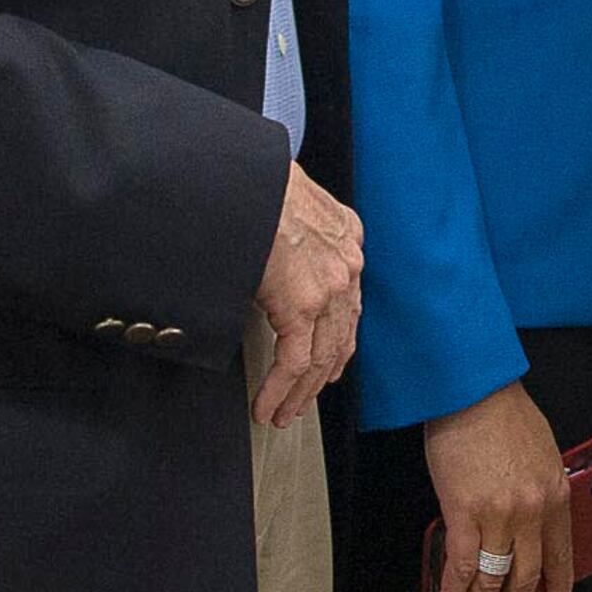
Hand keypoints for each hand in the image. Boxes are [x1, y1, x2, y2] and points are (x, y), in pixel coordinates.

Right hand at [250, 163, 361, 427]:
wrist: (244, 178)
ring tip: (281, 413)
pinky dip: (280, 390)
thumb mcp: (289, 204)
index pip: (347, 304)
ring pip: (320, 357)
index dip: (335, 341)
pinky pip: (294, 362)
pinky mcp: (302, 306)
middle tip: (301, 402)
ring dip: (298, 393)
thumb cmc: (255, 186)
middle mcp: (347, 265)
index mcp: (346, 236)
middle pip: (339, 336)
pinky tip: (267, 406)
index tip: (323, 366)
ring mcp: (329, 288)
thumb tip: (273, 258)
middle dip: (319, 376)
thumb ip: (294, 237)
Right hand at [421, 380, 573, 591]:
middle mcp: (532, 511)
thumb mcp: (541, 451)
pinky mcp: (464, 513)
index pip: (560, 552)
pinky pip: (462, 566)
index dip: (557, 582)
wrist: (473, 391)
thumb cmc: (504, 413)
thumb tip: (531, 516)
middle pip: (525, 576)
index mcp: (556, 494)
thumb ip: (540, 487)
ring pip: (492, 580)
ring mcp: (499, 516)